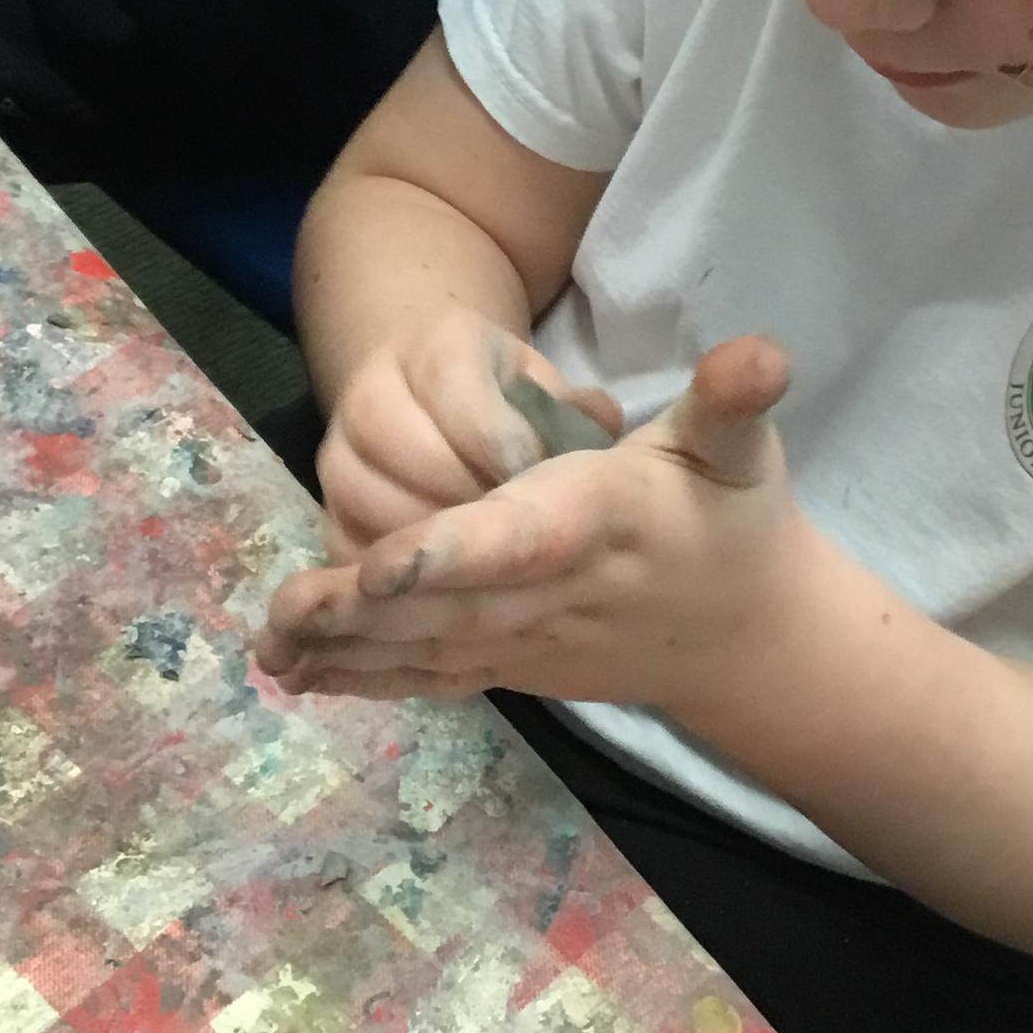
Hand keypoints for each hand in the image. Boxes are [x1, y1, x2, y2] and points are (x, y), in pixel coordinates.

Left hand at [261, 335, 801, 706]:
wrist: (749, 638)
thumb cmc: (734, 520)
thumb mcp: (740, 448)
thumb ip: (734, 401)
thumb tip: (761, 352)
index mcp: (600, 523)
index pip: (521, 538)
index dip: (452, 552)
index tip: (384, 565)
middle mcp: (556, 592)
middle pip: (452, 605)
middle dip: (365, 611)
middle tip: (285, 608)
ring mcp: (529, 640)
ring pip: (430, 648)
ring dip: (348, 650)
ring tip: (270, 646)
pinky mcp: (513, 666)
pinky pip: (433, 676)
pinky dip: (369, 680)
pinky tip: (300, 677)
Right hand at [316, 308, 622, 556]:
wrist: (426, 399)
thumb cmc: (501, 400)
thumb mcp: (540, 385)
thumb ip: (571, 406)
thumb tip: (600, 425)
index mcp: (434, 348)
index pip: (461, 397)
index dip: (506, 447)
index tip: (542, 485)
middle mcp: (370, 394)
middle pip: (417, 457)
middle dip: (477, 504)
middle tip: (523, 538)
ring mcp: (339, 455)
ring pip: (382, 510)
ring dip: (441, 547)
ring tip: (490, 567)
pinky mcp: (328, 511)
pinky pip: (356, 554)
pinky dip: (401, 580)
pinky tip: (448, 590)